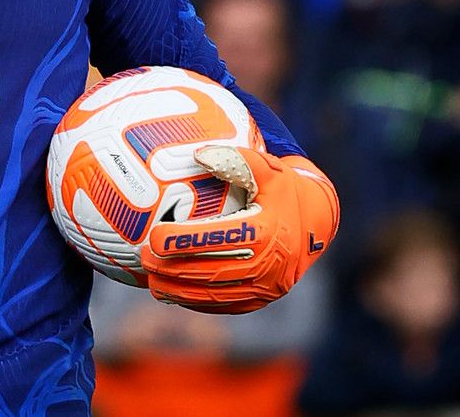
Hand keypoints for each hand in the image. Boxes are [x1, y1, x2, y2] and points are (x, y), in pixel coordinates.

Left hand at [140, 147, 338, 313]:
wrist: (315, 224)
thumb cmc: (284, 190)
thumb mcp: (268, 168)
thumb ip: (234, 159)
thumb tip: (197, 153)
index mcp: (265, 233)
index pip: (216, 239)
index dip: (184, 240)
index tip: (154, 235)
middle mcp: (266, 266)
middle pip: (211, 271)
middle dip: (173, 269)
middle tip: (144, 259)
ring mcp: (264, 288)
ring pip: (215, 295)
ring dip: (180, 291)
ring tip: (151, 282)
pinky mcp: (260, 301)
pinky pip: (224, 306)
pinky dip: (197, 302)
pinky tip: (173, 293)